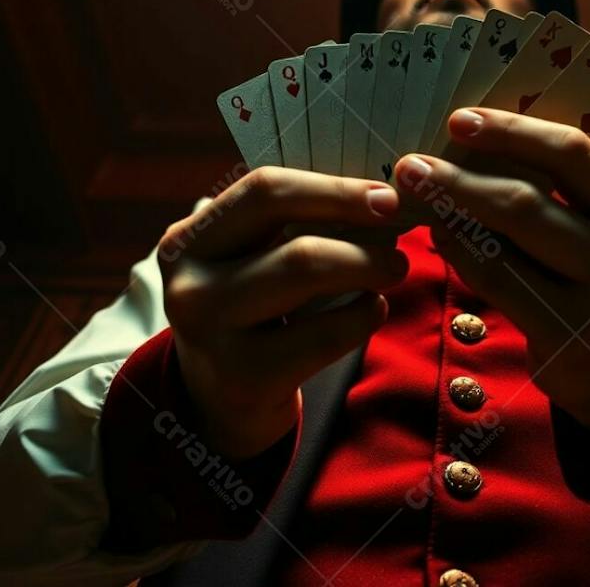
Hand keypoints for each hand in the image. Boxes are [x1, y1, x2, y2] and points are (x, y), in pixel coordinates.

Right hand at [158, 167, 407, 458]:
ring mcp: (211, 335)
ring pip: (307, 277)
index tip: (386, 196)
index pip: (264, 190)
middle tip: (400, 241)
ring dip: (367, 268)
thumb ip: (293, 221)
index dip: (334, 190)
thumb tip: (376, 192)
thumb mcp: (249, 258)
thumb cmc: (252, 308)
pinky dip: (362, 317)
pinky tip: (373, 310)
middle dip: (361, 238)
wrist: (221, 400)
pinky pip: (325, 336)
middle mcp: (189, 284)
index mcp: (189, 238)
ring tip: (393, 271)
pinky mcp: (243, 380)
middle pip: (295, 240)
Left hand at [394, 108, 589, 433]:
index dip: (512, 132)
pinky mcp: (564, 338)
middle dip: (460, 177)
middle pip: (529, 201)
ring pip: (504, 243)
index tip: (459, 120)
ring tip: (413, 195)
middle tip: (411, 165)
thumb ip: (559, 190)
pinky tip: (438, 236)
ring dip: (449, 214)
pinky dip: (459, 253)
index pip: (573, 155)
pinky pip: (495, 282)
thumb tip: (473, 140)